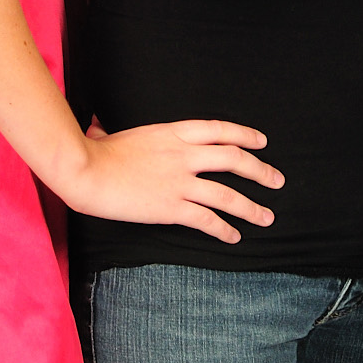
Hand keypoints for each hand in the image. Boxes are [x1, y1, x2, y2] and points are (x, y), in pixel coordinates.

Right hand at [53, 118, 283, 243]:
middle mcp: (183, 154)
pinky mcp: (172, 207)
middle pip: (233, 159)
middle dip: (260, 170)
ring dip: (251, 206)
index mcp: (172, 132)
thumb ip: (113, 130)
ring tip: (267, 217)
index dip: (244, 135)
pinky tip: (234, 236)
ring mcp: (180, 181)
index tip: (261, 141)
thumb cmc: (94, 152)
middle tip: (276, 180)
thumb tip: (97, 127)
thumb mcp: (112, 134)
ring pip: (228, 194)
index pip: (219, 130)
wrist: (86, 170)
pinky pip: (207, 219)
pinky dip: (224, 229)